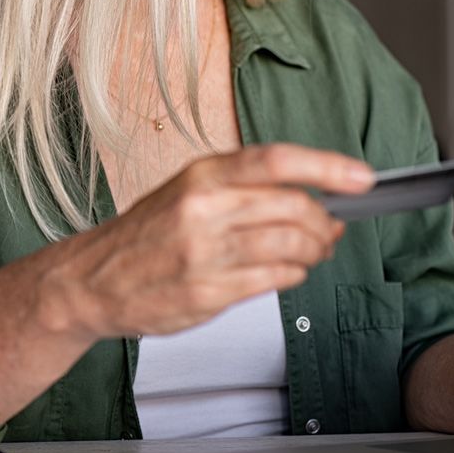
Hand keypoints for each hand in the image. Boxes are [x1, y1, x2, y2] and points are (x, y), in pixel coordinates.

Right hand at [41, 144, 373, 339]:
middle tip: (331, 230)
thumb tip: (313, 195)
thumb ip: (243, 190)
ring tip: (312, 253)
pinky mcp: (208, 292)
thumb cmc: (143, 236)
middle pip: (295, 207)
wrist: (91, 281)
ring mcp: (206, 253)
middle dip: (326, 222)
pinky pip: (274, 279)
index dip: (328, 167)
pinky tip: (286, 271)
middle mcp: (203, 209)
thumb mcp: (186, 191)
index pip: (277, 161)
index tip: (362, 178)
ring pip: (291, 245)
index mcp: (200, 176)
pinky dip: (293, 275)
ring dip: (315, 251)